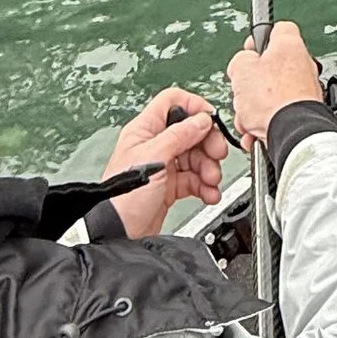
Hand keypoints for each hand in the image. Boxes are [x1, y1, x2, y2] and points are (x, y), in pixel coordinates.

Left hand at [103, 89, 229, 237]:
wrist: (119, 234)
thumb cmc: (122, 197)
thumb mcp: (153, 158)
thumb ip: (179, 135)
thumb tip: (201, 119)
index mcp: (144, 131)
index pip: (172, 103)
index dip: (194, 107)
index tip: (211, 120)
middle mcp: (154, 145)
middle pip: (190, 131)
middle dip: (208, 143)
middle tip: (217, 155)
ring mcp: (163, 166)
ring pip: (196, 157)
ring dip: (209, 168)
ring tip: (211, 181)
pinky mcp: (170, 187)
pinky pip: (195, 179)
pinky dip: (206, 186)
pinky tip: (209, 193)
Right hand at [230, 21, 327, 146]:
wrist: (292, 133)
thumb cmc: (273, 100)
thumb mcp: (241, 69)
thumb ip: (240, 59)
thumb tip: (242, 64)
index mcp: (289, 45)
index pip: (277, 29)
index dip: (259, 39)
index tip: (249, 50)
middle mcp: (302, 65)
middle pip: (269, 68)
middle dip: (251, 83)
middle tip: (244, 90)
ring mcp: (305, 90)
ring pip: (270, 95)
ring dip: (254, 107)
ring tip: (248, 117)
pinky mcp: (303, 111)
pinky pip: (277, 113)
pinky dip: (264, 122)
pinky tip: (256, 130)